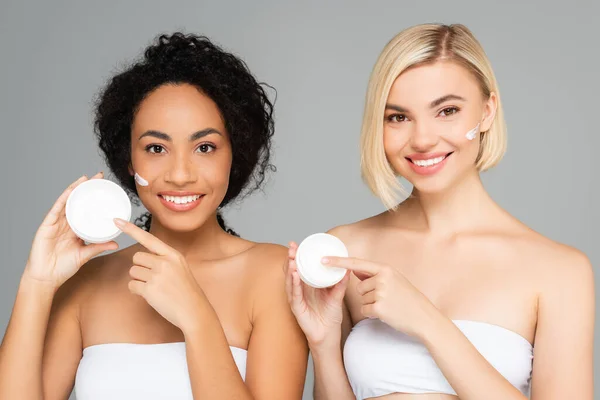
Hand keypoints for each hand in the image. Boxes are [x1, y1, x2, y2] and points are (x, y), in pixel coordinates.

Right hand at [24, 173, 117, 289]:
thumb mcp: (85, 255)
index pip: (86, 209)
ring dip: (76, 188)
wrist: (46, 278)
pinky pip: (57, 209)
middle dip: (87, 188)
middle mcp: (66, 223)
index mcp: (75, 228)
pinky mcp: (47, 225)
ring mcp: (56, 223)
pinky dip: (64, 198)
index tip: (107, 188)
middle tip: (100, 176)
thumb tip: (116, 243)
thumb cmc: (63, 267)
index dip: (95, 198)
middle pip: (78, 201)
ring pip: (67, 201)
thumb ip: (98, 247)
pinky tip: (71, 190)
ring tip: (87, 178)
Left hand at [114, 218, 206, 332]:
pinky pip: (132, 285)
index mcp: (173, 255)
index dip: (131, 229)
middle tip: (154, 278)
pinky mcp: (150, 289)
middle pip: (137, 257)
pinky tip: (151, 295)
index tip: (117, 221)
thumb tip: (143, 258)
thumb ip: (164, 260)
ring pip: (133, 271)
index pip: (148, 238)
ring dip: (139, 280)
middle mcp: (164, 262)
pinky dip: (137, 291)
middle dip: (141, 268)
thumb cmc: (186, 291)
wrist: (194, 310)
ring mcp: (157, 276)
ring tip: (154, 288)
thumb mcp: (180, 268)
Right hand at [284, 242, 349, 349]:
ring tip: (292, 258)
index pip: (300, 267)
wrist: (328, 334)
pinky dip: (294, 284)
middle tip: (292, 247)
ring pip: (290, 281)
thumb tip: (348, 268)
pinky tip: (294, 275)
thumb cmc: (330, 315)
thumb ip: (340, 283)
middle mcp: (299, 290)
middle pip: (292, 271)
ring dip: (290, 269)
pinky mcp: (297, 308)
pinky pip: (294, 294)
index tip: (296, 244)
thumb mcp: (336, 295)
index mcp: (307, 285)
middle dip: (291, 258)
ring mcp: (296, 298)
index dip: (297, 256)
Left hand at [323, 256, 438, 338]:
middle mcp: (382, 278)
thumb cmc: (409, 299)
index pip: (356, 263)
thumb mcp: (394, 280)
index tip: (322, 260)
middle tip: (387, 299)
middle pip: (359, 286)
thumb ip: (374, 274)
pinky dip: (372, 314)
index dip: (338, 261)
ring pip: (362, 299)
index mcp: (385, 268)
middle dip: (368, 294)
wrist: (424, 317)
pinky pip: (365, 310)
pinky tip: (387, 313)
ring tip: (389, 305)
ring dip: (372, 304)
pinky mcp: (379, 307)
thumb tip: (353, 269)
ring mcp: (381, 292)